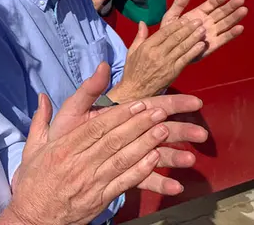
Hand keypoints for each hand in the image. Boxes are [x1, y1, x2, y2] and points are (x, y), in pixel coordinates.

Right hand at [3, 74, 206, 224]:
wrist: (32, 217)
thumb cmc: (33, 182)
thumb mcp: (32, 149)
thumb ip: (40, 121)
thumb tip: (42, 97)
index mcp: (63, 149)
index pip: (96, 127)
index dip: (119, 114)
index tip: (138, 104)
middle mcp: (78, 164)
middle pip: (113, 140)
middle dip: (138, 124)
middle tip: (158, 111)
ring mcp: (91, 182)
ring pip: (122, 159)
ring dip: (145, 144)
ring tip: (163, 130)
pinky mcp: (99, 199)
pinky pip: (123, 183)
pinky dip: (141, 170)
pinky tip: (155, 159)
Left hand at [47, 63, 207, 194]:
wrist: (51, 168)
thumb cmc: (63, 135)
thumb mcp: (73, 111)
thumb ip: (88, 90)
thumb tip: (102, 66)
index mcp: (118, 116)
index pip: (149, 106)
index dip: (173, 104)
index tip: (194, 103)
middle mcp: (127, 135)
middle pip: (159, 130)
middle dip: (181, 130)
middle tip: (202, 133)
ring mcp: (127, 155)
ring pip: (155, 154)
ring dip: (174, 156)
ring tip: (190, 159)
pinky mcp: (123, 176)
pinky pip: (143, 179)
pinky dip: (160, 182)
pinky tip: (175, 186)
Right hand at [108, 19, 206, 101]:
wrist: (135, 91)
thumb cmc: (133, 70)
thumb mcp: (132, 51)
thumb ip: (140, 36)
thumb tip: (142, 22)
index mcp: (147, 46)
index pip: (164, 32)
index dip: (176, 25)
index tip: (185, 19)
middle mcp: (157, 53)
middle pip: (175, 38)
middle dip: (188, 28)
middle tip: (198, 21)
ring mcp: (166, 63)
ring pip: (182, 47)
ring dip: (194, 38)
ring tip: (202, 30)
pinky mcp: (173, 72)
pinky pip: (185, 59)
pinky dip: (194, 52)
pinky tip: (201, 45)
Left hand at [161, 0, 247, 59]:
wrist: (167, 52)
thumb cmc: (168, 34)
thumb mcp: (171, 17)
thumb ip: (178, 4)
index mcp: (198, 14)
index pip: (210, 5)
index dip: (217, 0)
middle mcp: (207, 23)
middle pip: (221, 13)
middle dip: (231, 6)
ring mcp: (210, 33)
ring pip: (225, 24)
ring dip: (235, 17)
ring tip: (244, 10)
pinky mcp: (212, 45)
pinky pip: (223, 39)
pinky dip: (231, 34)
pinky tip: (240, 28)